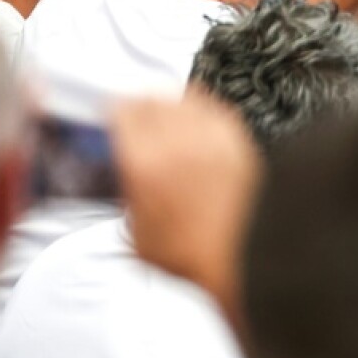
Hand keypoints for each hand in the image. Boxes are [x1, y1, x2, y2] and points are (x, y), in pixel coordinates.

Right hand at [111, 94, 261, 315]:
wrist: (245, 258)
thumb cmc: (196, 255)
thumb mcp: (139, 236)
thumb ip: (129, 199)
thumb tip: (128, 183)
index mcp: (145, 163)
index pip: (120, 112)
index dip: (113, 114)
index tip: (112, 120)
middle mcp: (177, 142)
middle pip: (151, 99)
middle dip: (140, 106)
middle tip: (136, 119)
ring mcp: (211, 138)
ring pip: (183, 99)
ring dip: (170, 105)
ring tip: (167, 119)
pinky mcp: (238, 141)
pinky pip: (215, 109)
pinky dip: (202, 111)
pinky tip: (199, 122)